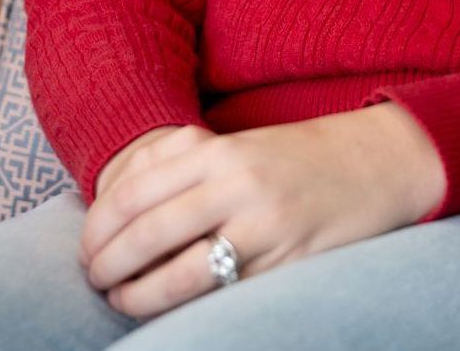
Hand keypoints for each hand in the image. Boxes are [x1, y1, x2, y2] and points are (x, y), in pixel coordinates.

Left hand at [77, 105, 446, 319]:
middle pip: (147, 231)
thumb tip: (118, 214)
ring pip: (179, 271)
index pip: (134, 191)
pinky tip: (168, 310)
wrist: (373, 161)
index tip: (86, 248)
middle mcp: (237, 182)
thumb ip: (185, 171)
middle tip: (93, 280)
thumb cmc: (295, 160)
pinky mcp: (287, 261)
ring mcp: (264, 223)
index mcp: (219, 149)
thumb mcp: (238, 148)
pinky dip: (184, 307)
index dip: (98, 227)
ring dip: (137, 294)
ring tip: (120, 299)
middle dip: (107, 263)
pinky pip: (223, 293)